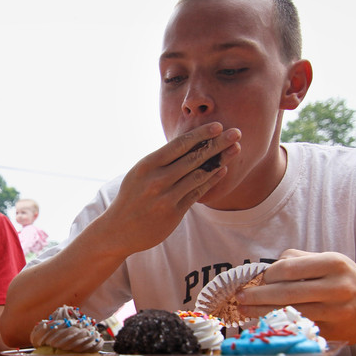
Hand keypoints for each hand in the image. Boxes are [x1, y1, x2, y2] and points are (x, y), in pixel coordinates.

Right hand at [103, 123, 240, 254]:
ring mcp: (166, 197)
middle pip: (194, 157)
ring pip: (199, 175)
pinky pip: (198, 193)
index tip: (218, 125)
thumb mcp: (140, 173)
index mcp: (147, 165)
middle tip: (236, 132)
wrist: (118, 229)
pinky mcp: (173, 213)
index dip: (201, 134)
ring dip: (220, 160)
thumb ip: (161, 160)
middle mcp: (157, 180)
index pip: (179, 145)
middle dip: (218, 143)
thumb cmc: (132, 197)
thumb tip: (189, 142)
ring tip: (235, 149)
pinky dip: (211, 180)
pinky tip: (222, 170)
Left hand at [236, 250, 355, 343]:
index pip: (289, 268)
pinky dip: (279, 325)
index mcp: (334, 264)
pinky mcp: (332, 331)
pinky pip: (299, 327)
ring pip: (290, 312)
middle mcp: (337, 287)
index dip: (267, 275)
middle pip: (286, 292)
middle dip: (257, 296)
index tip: (257, 280)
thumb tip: (267, 268)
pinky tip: (264, 323)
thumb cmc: (348, 280)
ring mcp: (335, 312)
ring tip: (245, 311)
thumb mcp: (331, 261)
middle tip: (239, 298)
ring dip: (262, 313)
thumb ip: (300, 260)